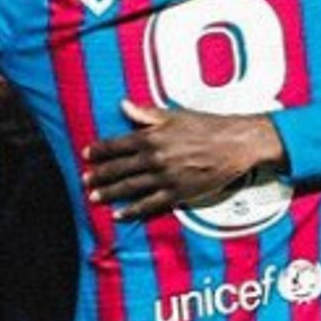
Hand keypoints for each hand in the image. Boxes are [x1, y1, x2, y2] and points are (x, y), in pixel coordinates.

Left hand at [82, 103, 285, 219]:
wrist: (236, 144)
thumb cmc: (207, 126)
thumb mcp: (175, 115)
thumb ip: (146, 114)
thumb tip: (123, 105)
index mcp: (152, 137)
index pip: (117, 145)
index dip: (100, 150)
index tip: (86, 155)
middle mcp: (155, 158)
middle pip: (119, 169)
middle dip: (99, 175)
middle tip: (85, 180)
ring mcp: (165, 178)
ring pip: (129, 187)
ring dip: (109, 193)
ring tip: (93, 197)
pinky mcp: (177, 193)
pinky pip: (149, 204)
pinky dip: (132, 211)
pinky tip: (119, 214)